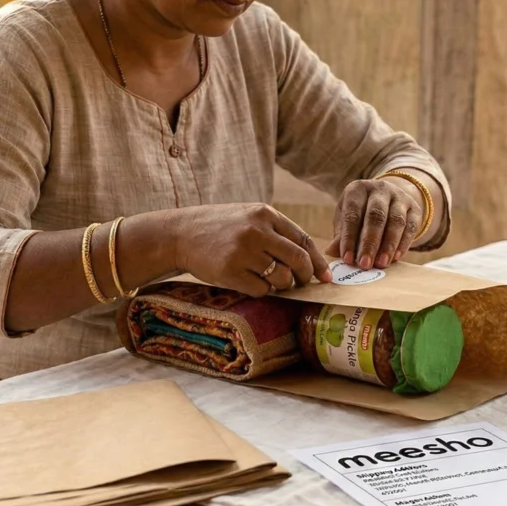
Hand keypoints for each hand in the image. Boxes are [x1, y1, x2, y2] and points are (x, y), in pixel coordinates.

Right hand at [170, 204, 331, 295]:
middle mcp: (257, 231)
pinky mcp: (230, 271)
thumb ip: (277, 233)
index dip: (317, 261)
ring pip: (281, 278)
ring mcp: (243, 252)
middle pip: (297, 260)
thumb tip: (309, 260)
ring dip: (282, 285)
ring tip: (271, 280)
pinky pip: (261, 290)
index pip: (303, 239)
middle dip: (304, 276)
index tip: (325, 276)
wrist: (181, 234)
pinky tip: (250, 282)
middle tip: (301, 283)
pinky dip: (262, 291)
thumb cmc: (220, 227)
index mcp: (265, 214)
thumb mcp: (249, 218)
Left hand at [326, 177, 422, 270]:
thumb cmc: (360, 213)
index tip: (348, 259)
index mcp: (358, 189)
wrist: (388, 199)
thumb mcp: (347, 219)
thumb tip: (331, 252)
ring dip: (388, 245)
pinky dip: (404, 243)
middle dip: (370, 242)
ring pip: (396, 221)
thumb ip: (341, 235)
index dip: (349, 237)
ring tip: (381, 264)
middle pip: (376, 216)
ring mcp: (399, 197)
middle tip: (365, 264)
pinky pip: (411, 226)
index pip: (353, 214)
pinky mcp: (415, 208)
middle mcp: (380, 189)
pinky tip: (395, 258)